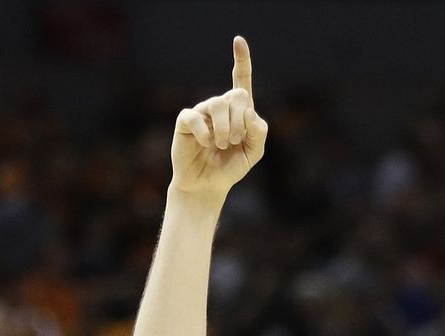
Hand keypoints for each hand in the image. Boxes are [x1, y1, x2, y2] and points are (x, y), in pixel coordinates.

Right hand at [171, 36, 268, 197]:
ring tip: (222, 144)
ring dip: (225, 127)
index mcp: (239, 111)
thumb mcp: (253, 152)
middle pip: (237, 95)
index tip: (238, 40)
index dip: (241, 60)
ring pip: (218, 103)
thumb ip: (258, 132)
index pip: (241, 80)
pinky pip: (196, 116)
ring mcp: (202, 112)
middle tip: (236, 140)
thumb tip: (250, 113)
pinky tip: (207, 143)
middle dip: (241, 120)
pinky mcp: (186, 121)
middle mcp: (220, 106)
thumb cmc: (230, 166)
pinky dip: (206, 132)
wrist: (208, 185)